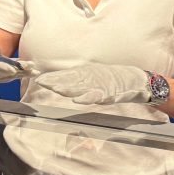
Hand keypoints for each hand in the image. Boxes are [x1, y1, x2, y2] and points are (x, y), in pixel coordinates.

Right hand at [0, 42, 35, 85]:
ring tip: (35, 71)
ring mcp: (4, 76)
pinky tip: (35, 72)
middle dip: (19, 70)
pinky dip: (27, 74)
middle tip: (29, 67)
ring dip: (26, 73)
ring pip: (16, 74)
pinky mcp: (10, 75)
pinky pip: (19, 74)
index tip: (12, 70)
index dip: (4, 69)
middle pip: (9, 72)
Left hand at [33, 64, 150, 104]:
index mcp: (85, 74)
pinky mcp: (107, 94)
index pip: (65, 76)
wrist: (135, 80)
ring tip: (55, 89)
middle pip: (69, 80)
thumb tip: (59, 83)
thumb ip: (77, 80)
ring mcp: (98, 86)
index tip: (38, 79)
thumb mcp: (93, 76)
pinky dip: (86, 98)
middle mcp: (89, 79)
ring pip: (79, 88)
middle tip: (41, 82)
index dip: (52, 78)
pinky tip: (77, 100)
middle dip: (55, 81)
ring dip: (66, 88)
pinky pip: (95, 97)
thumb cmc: (111, 79)